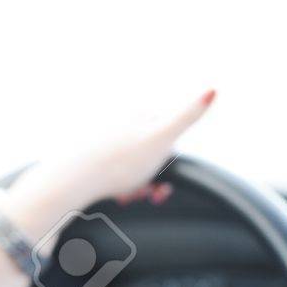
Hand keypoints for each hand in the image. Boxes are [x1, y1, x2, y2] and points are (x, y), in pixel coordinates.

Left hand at [0, 89, 214, 249]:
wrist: (73, 179)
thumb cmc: (120, 161)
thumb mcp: (162, 138)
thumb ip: (188, 115)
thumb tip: (213, 89)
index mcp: (138, 114)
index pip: (167, 139)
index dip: (168, 164)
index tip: (162, 186)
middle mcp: (119, 122)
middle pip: (147, 155)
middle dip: (150, 178)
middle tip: (145, 195)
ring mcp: (101, 138)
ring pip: (129, 166)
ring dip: (134, 185)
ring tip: (126, 196)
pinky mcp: (85, 155)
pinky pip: (109, 172)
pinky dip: (115, 185)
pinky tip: (113, 195)